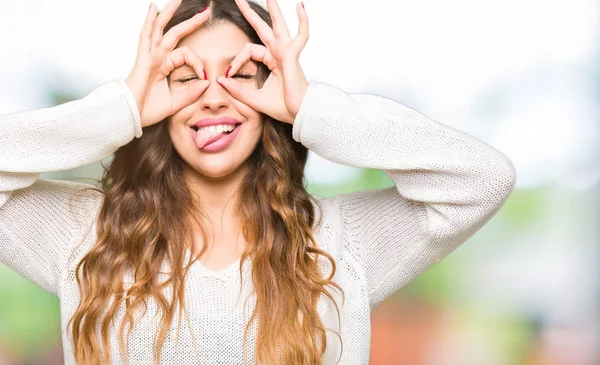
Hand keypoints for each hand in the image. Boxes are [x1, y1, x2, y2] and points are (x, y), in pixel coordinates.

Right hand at [126, 0, 210, 127]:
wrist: (130, 117)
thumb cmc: (148, 111)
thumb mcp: (176, 102)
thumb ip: (191, 93)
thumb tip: (207, 82)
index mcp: (164, 67)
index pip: (186, 55)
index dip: (198, 63)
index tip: (205, 76)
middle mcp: (157, 58)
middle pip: (175, 34)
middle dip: (190, 22)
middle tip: (206, 11)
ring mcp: (149, 56)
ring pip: (161, 28)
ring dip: (170, 13)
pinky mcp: (142, 59)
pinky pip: (146, 36)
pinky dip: (149, 22)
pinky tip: (153, 8)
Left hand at [216, 0, 308, 123]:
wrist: (299, 114)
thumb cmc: (283, 108)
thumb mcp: (253, 99)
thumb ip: (237, 90)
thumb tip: (220, 80)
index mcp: (272, 61)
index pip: (249, 50)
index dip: (237, 60)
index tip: (228, 73)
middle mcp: (279, 54)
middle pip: (263, 28)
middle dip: (250, 14)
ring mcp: (287, 53)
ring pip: (279, 25)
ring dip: (273, 8)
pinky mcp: (293, 55)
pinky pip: (301, 35)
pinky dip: (303, 21)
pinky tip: (300, 6)